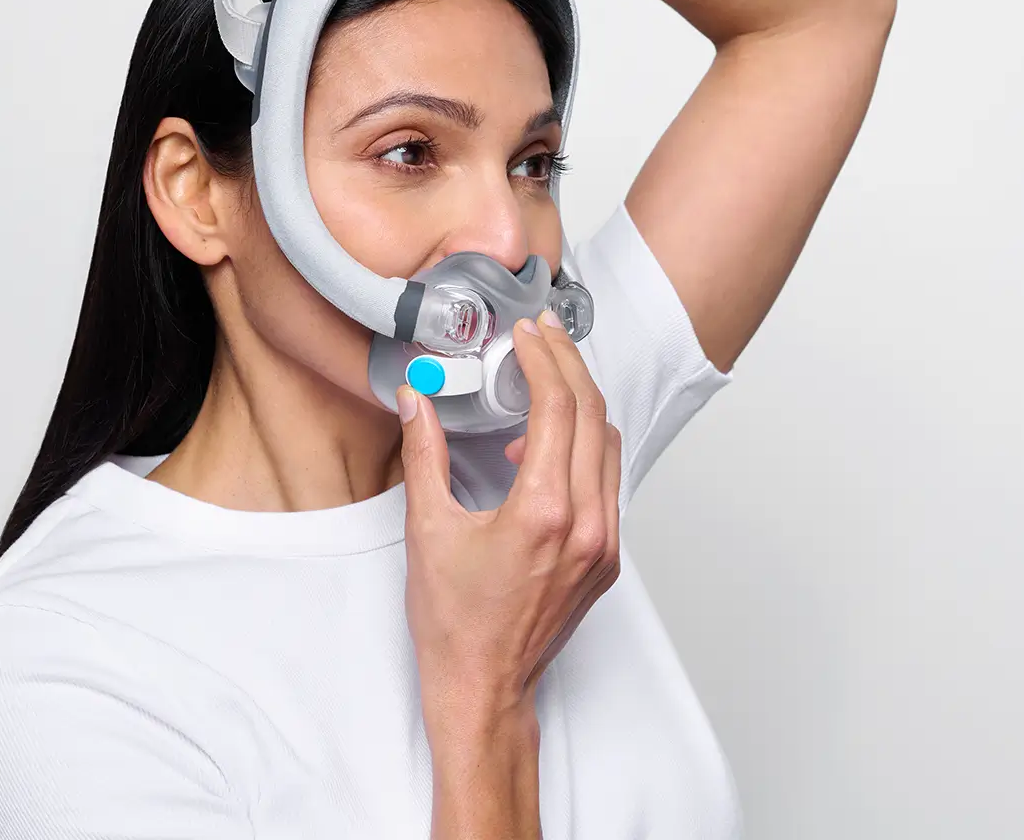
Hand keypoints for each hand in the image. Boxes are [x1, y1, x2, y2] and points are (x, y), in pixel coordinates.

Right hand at [396, 311, 622, 740]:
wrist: (484, 688)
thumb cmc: (455, 621)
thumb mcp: (427, 529)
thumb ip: (424, 453)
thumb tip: (414, 399)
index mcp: (544, 512)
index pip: (558, 409)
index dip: (543, 361)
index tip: (525, 336)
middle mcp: (587, 524)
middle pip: (594, 417)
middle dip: (569, 366)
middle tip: (542, 337)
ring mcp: (604, 543)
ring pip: (609, 446)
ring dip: (580, 403)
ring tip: (543, 378)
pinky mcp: (606, 559)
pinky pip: (606, 481)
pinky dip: (583, 446)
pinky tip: (544, 446)